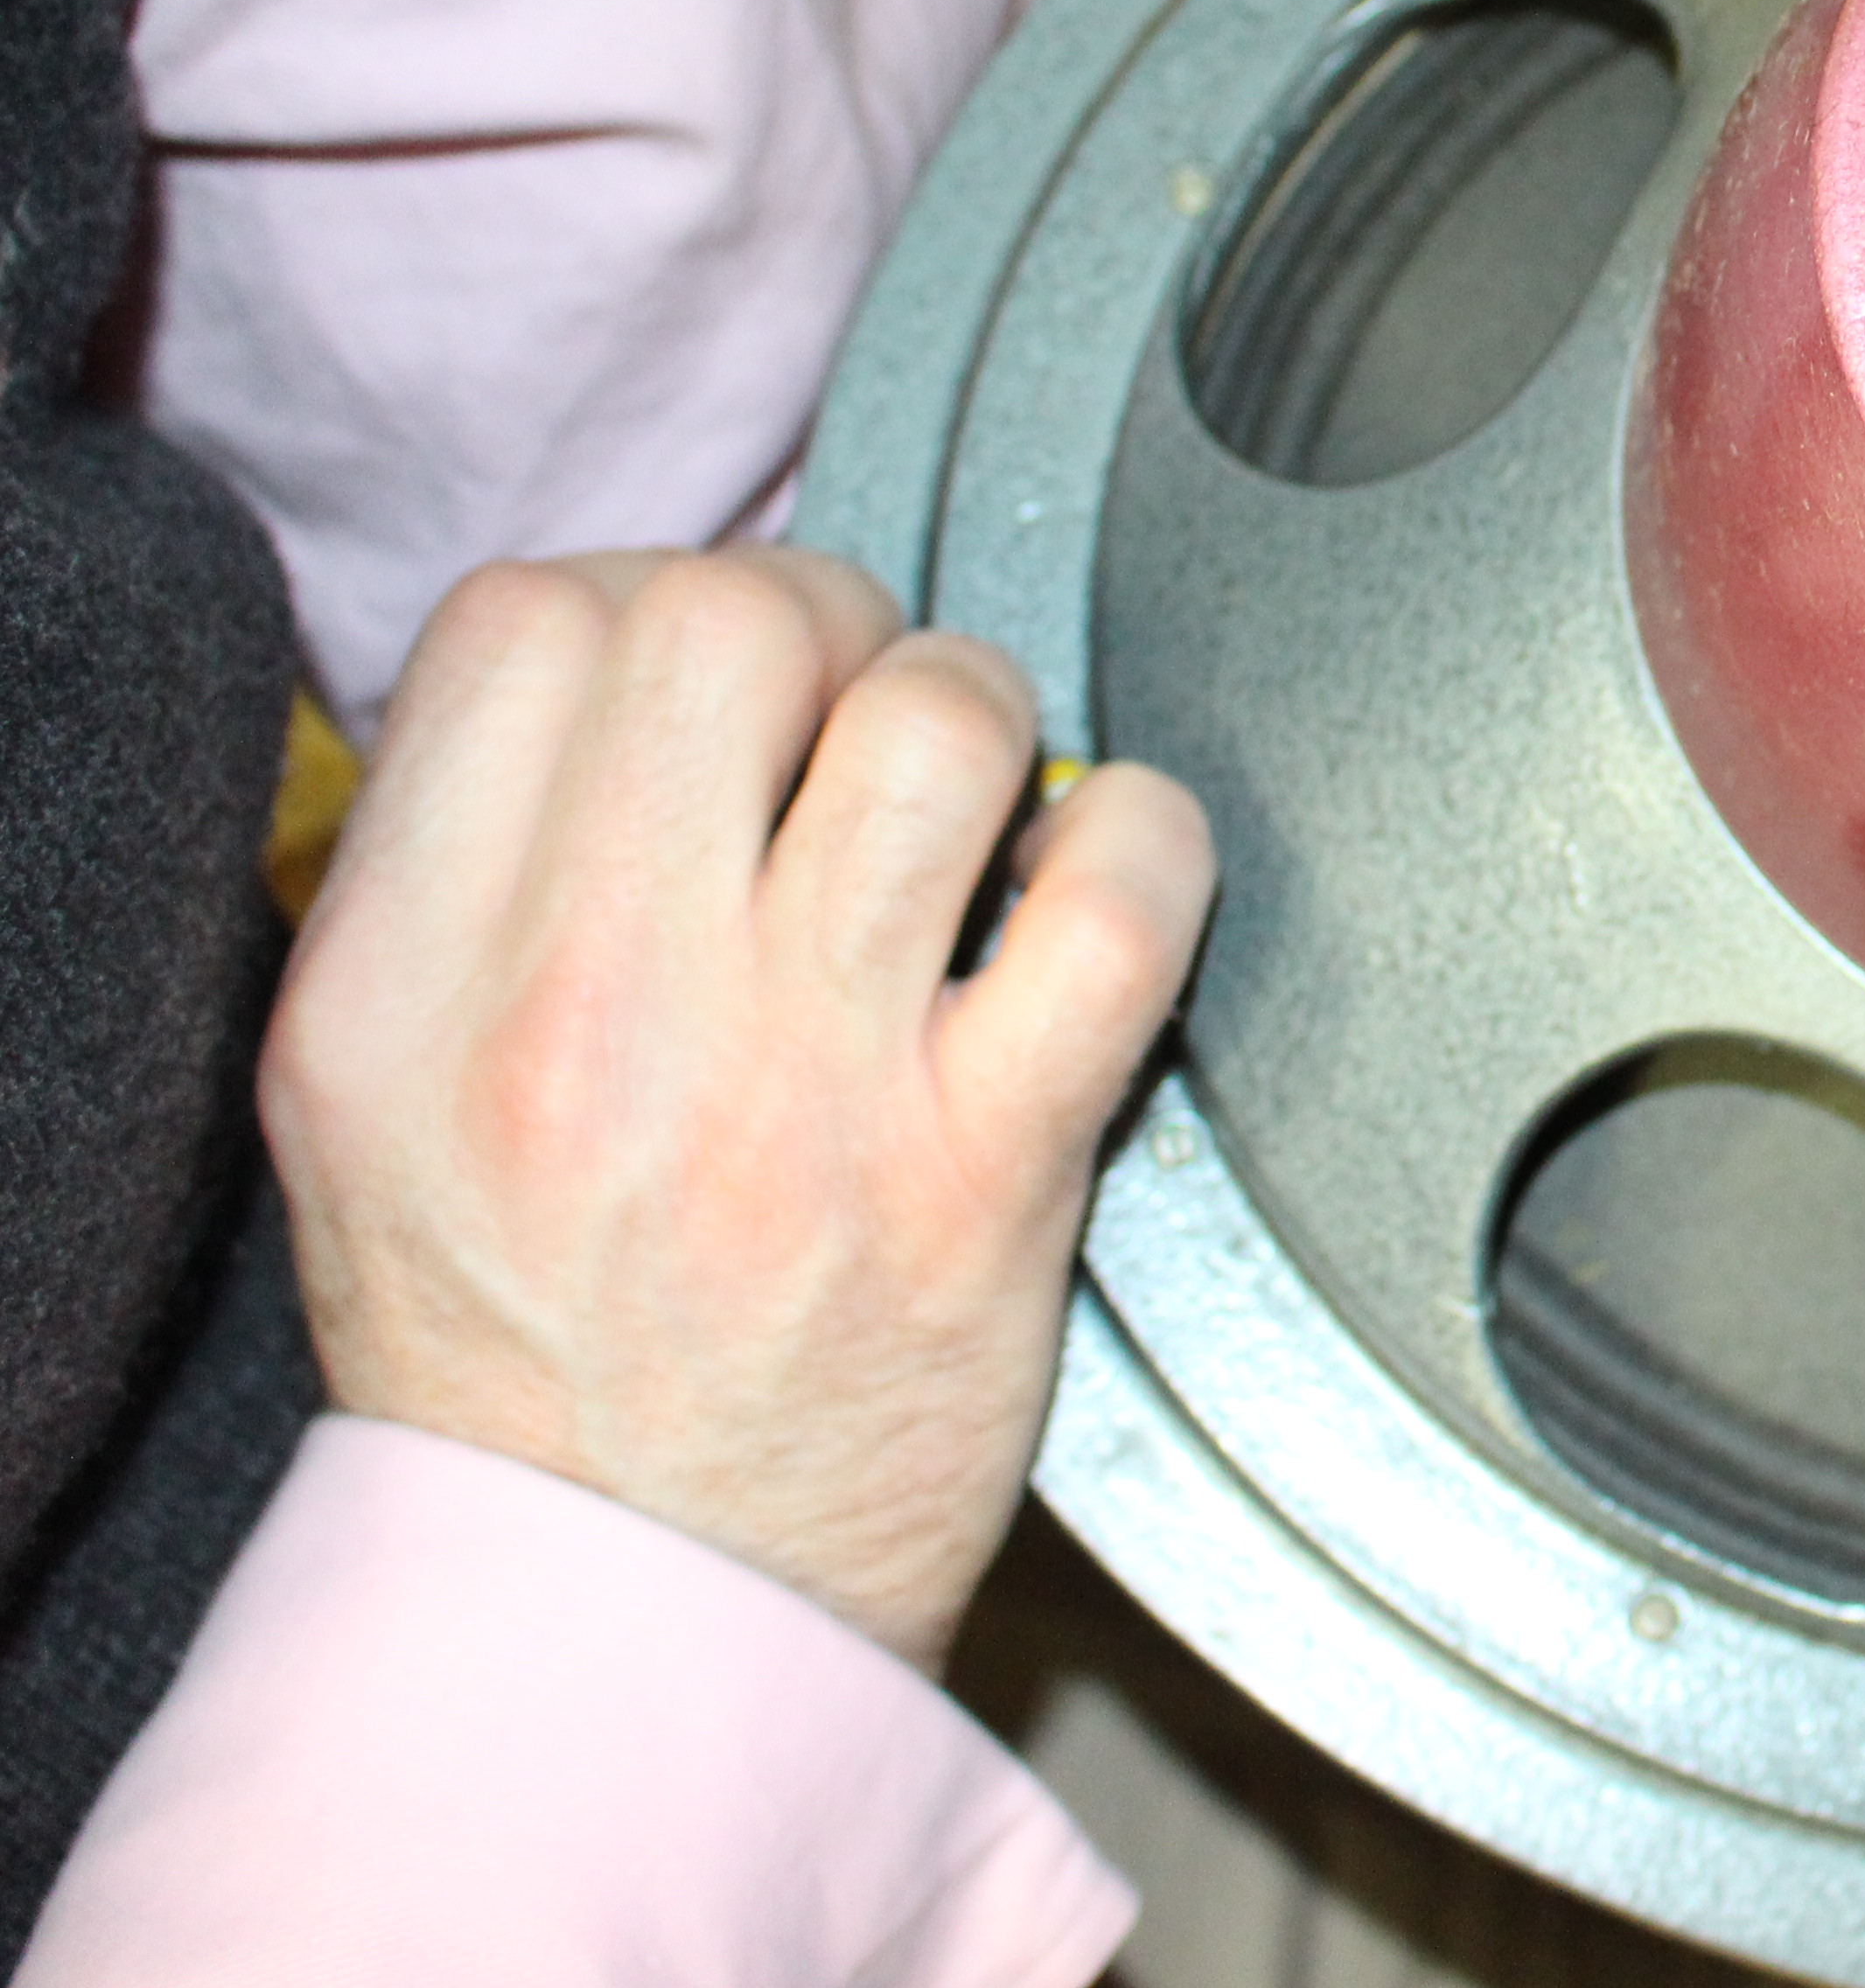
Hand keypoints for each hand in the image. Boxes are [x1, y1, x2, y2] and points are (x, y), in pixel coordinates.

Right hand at [261, 549, 1214, 1670]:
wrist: (629, 1611)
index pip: (530, 625)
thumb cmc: (528, 1354)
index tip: (716, 681)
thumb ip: (461, 871)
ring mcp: (804, 1088)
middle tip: (848, 715)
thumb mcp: (374, 1099)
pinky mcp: (985, 1171)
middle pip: (729, 621)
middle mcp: (594, 1014)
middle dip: (823, 621)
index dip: (650, 596)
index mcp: (409, 986)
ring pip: (935, 719)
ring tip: (970, 807)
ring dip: (980, 716)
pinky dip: (1146, 845)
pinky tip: (1101, 883)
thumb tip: (619, 668)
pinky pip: (1122, 895)